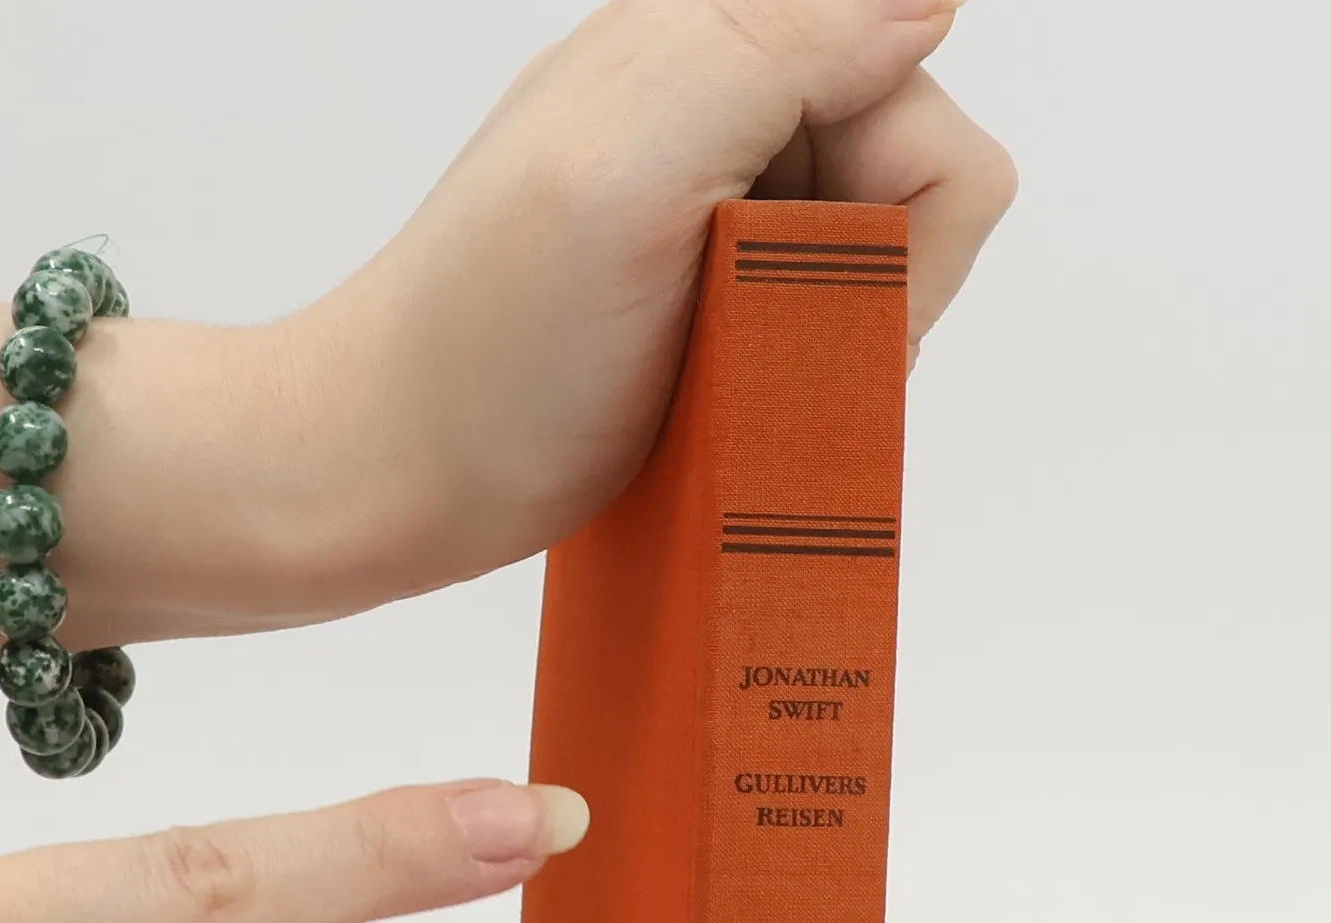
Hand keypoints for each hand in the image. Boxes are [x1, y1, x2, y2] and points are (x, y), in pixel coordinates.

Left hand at [294, 0, 1016, 603]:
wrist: (401, 468)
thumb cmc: (496, 339)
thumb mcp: (632, 163)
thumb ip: (782, 50)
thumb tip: (929, 4)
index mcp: (710, 41)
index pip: (917, 87)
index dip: (898, 208)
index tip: (809, 284)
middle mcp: (724, 106)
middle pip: (913, 170)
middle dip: (865, 276)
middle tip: (758, 337)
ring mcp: (720, 204)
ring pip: (882, 252)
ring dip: (832, 328)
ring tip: (733, 367)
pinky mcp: (715, 292)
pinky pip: (831, 309)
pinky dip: (808, 361)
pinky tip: (734, 384)